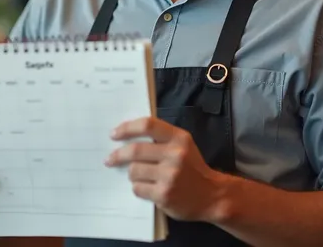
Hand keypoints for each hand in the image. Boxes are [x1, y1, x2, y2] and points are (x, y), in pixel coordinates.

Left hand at [104, 117, 223, 221]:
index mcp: (179, 138)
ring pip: (134, 170)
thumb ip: (161, 138)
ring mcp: (170, 176)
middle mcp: (175, 155)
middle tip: (110, 158)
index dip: (127, 128)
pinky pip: (138, 188)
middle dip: (118, 154)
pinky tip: (147, 188)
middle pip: (135, 150)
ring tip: (139, 176)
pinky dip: (138, 188)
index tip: (114, 134)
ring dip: (132, 174)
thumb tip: (127, 135)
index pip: (148, 125)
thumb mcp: (183, 145)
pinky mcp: (164, 195)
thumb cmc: (192, 168)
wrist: (212, 196)